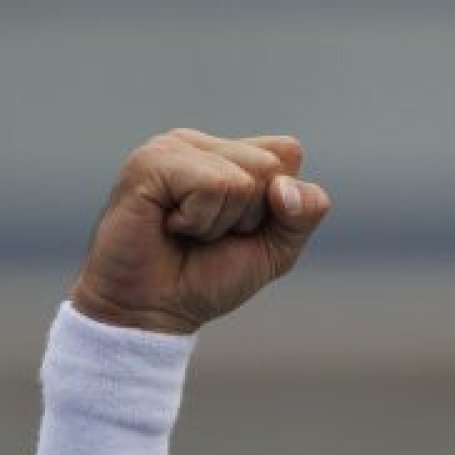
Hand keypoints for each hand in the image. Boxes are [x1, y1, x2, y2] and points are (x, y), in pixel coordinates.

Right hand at [71, 128, 331, 333]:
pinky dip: (199, 220)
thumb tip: (284, 186)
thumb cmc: (208, 277)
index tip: (239, 228)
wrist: (152, 310)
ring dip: (221, 222)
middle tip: (208, 234)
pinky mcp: (149, 162)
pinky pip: (212, 185)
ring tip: (187, 231)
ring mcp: (172, 147)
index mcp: (230, 153)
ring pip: (242, 179)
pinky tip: (170, 226)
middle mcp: (201, 144)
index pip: (287, 152)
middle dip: (250, 216)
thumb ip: (305, 213)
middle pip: (270, 166)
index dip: (278, 204)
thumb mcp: (277, 249)